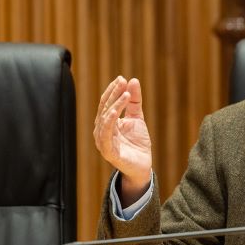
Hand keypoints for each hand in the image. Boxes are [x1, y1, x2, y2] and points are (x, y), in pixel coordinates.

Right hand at [93, 76, 151, 203]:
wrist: (142, 166)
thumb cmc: (137, 143)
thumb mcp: (137, 118)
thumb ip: (134, 101)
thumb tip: (132, 80)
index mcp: (106, 122)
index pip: (106, 102)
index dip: (113, 90)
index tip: (122, 78)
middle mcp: (101, 130)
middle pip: (105, 108)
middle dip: (113, 94)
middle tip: (122, 82)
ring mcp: (103, 141)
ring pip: (105, 119)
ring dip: (114, 105)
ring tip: (125, 94)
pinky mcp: (107, 151)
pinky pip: (106, 134)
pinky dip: (109, 121)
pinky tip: (115, 111)